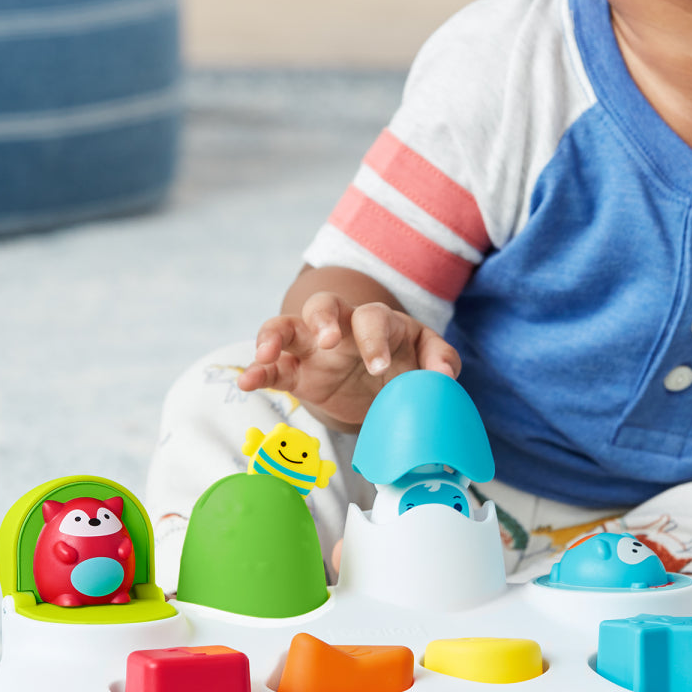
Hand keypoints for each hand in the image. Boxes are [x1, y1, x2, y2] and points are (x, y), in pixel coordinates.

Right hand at [239, 293, 459, 428]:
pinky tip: (247, 381)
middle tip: (329, 341)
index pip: (373, 318)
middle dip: (323, 319)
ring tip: (266, 354)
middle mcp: (341, 327)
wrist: (380, 385)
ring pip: (286, 325)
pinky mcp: (297, 372)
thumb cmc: (405, 361)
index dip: (375, 340)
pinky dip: (257, 371)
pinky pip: (273, 367)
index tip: (380, 368)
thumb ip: (440, 360)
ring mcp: (314, 348)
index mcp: (377, 322)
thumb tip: (444, 378)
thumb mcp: (426, 357)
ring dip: (274, 335)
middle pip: (324, 305)